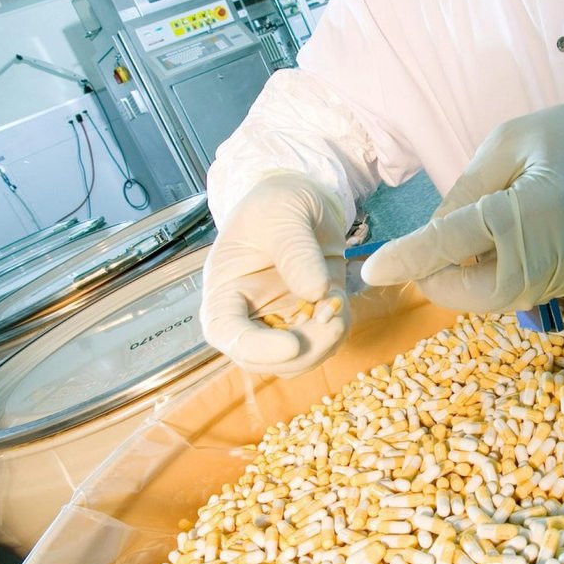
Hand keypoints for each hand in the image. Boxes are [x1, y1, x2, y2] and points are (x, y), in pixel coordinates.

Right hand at [200, 173, 349, 375]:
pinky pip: (322, 345)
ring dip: (323, 345)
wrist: (301, 202)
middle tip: (332, 323)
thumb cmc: (277, 203)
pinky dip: (337, 331)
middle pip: (263, 360)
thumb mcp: (283, 214)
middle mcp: (246, 316)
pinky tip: (339, 300)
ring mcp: (278, 323)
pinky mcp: (307, 322)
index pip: (226, 333)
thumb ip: (296, 252)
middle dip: (301, 351)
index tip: (292, 345)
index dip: (255, 348)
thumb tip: (316, 293)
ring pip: (296, 361)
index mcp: (224, 291)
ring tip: (337, 304)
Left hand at [361, 87, 563, 311]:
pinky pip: (515, 291)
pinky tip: (493, 244)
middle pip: (473, 292)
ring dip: (463, 279)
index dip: (409, 258)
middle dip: (439, 277)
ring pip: (492, 299)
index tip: (372, 273)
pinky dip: (490, 276)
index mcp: (533, 212)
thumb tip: (432, 233)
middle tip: (425, 248)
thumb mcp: (509, 141)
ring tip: (463, 239)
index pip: (454, 243)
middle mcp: (551, 256)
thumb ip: (466, 190)